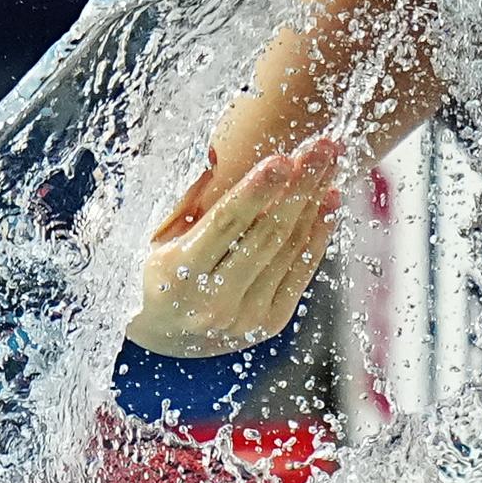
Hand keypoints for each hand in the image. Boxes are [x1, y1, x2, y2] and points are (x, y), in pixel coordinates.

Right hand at [125, 140, 341, 358]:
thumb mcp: (155, 237)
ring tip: (329, 161)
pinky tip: (328, 201)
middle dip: (298, 185)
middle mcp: (213, 302)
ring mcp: (245, 317)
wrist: (160, 336)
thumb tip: (220, 156)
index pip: (225, 225)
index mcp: (176, 276)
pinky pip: (300, 272)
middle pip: (267, 234)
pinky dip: (318, 234)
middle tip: (322, 146)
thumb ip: (188, 200)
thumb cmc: (151, 273)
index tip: (282, 159)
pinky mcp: (269, 324)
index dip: (256, 190)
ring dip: (314, 202)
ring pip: (289, 249)